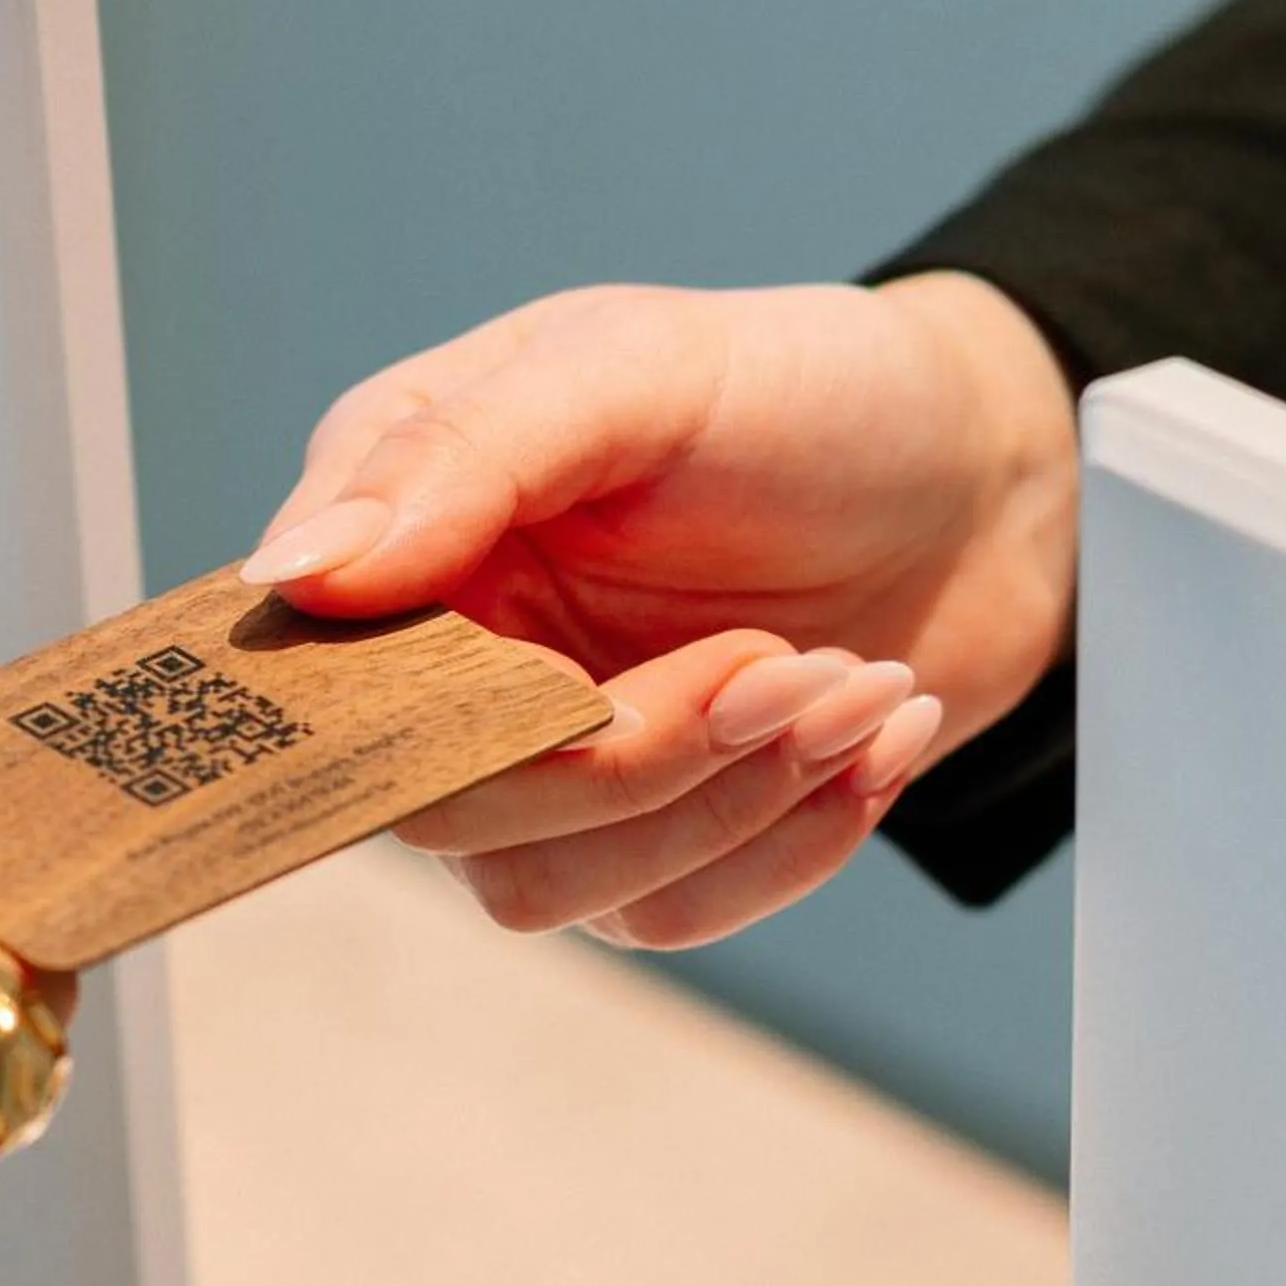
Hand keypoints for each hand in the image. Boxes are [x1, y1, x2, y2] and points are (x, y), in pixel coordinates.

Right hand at [243, 274, 1077, 946]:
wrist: (986, 475)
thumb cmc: (805, 393)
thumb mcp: (634, 371)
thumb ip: (460, 458)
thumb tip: (298, 573)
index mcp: (402, 525)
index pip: (321, 678)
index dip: (405, 719)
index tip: (558, 690)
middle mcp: (448, 662)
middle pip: (441, 811)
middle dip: (633, 761)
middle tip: (783, 662)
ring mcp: (542, 766)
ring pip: (547, 888)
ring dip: (723, 803)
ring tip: (849, 683)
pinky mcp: (647, 838)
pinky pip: (666, 914)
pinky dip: (786, 841)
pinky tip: (863, 732)